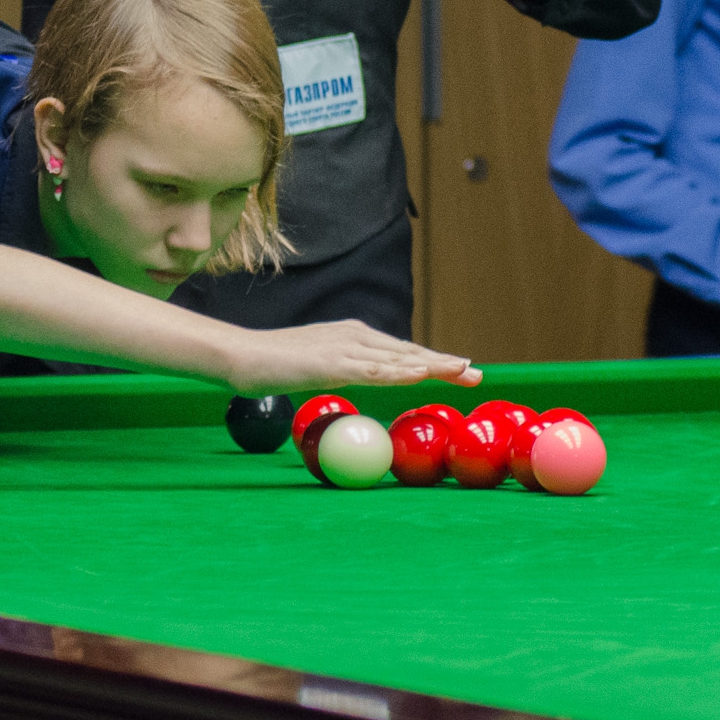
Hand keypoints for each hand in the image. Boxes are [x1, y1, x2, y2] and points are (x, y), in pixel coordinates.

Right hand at [225, 320, 478, 394]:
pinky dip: (400, 371)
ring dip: (434, 365)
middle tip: (479, 375)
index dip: (434, 360)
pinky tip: (421, 374)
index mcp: (352, 336)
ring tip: (463, 371)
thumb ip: (340, 370)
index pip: (402, 350)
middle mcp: (354, 336)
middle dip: (446, 363)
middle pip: (409, 351)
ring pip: (399, 357)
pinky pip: (373, 369)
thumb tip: (358, 383)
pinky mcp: (332, 363)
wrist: (241, 356)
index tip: (463, 370)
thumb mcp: (317, 367)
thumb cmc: (273, 365)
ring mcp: (344, 348)